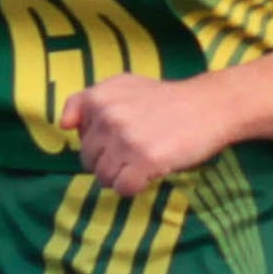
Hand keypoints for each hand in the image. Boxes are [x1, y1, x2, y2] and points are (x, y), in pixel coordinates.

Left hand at [60, 73, 233, 192]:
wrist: (209, 106)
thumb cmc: (165, 100)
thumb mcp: (124, 85)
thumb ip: (87, 100)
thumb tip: (63, 124)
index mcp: (99, 98)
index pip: (80, 137)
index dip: (101, 143)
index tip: (121, 136)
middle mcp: (108, 116)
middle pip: (89, 161)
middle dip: (109, 163)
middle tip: (135, 153)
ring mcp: (126, 139)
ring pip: (103, 177)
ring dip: (122, 176)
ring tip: (143, 162)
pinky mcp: (145, 160)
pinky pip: (123, 188)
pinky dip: (134, 187)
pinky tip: (150, 173)